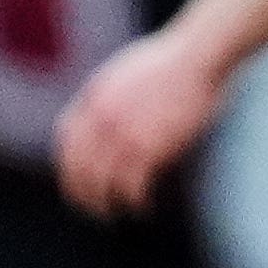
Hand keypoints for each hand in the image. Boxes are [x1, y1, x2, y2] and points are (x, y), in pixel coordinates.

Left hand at [55, 30, 225, 218]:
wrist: (201, 54)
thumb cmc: (179, 57)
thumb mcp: (130, 69)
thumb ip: (114, 93)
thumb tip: (112, 110)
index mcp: (94, 97)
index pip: (66, 140)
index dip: (70, 163)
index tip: (80, 177)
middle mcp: (99, 119)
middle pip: (77, 167)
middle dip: (81, 192)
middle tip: (93, 207)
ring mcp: (121, 134)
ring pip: (100, 183)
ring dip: (105, 204)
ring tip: (117, 212)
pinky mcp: (147, 147)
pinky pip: (131, 185)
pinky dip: (135, 200)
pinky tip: (144, 205)